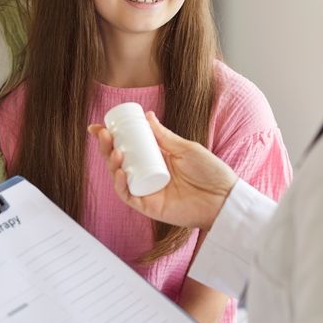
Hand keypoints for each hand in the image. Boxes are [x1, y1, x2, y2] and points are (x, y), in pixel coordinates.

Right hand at [88, 111, 237, 230]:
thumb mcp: (186, 148)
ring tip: (115, 150)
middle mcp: (148, 174)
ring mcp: (147, 191)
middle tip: (104, 134)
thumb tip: (147, 116)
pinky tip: (121, 171)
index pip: (128, 147)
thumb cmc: (210, 172)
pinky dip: (121, 185)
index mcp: (156, 159)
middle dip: (106, 147)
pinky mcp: (149, 207)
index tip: (98, 126)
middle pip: (119, 161)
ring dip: (112, 163)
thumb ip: (165, 135)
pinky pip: (128, 196)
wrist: (224, 197)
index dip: (110, 138)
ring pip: (119, 178)